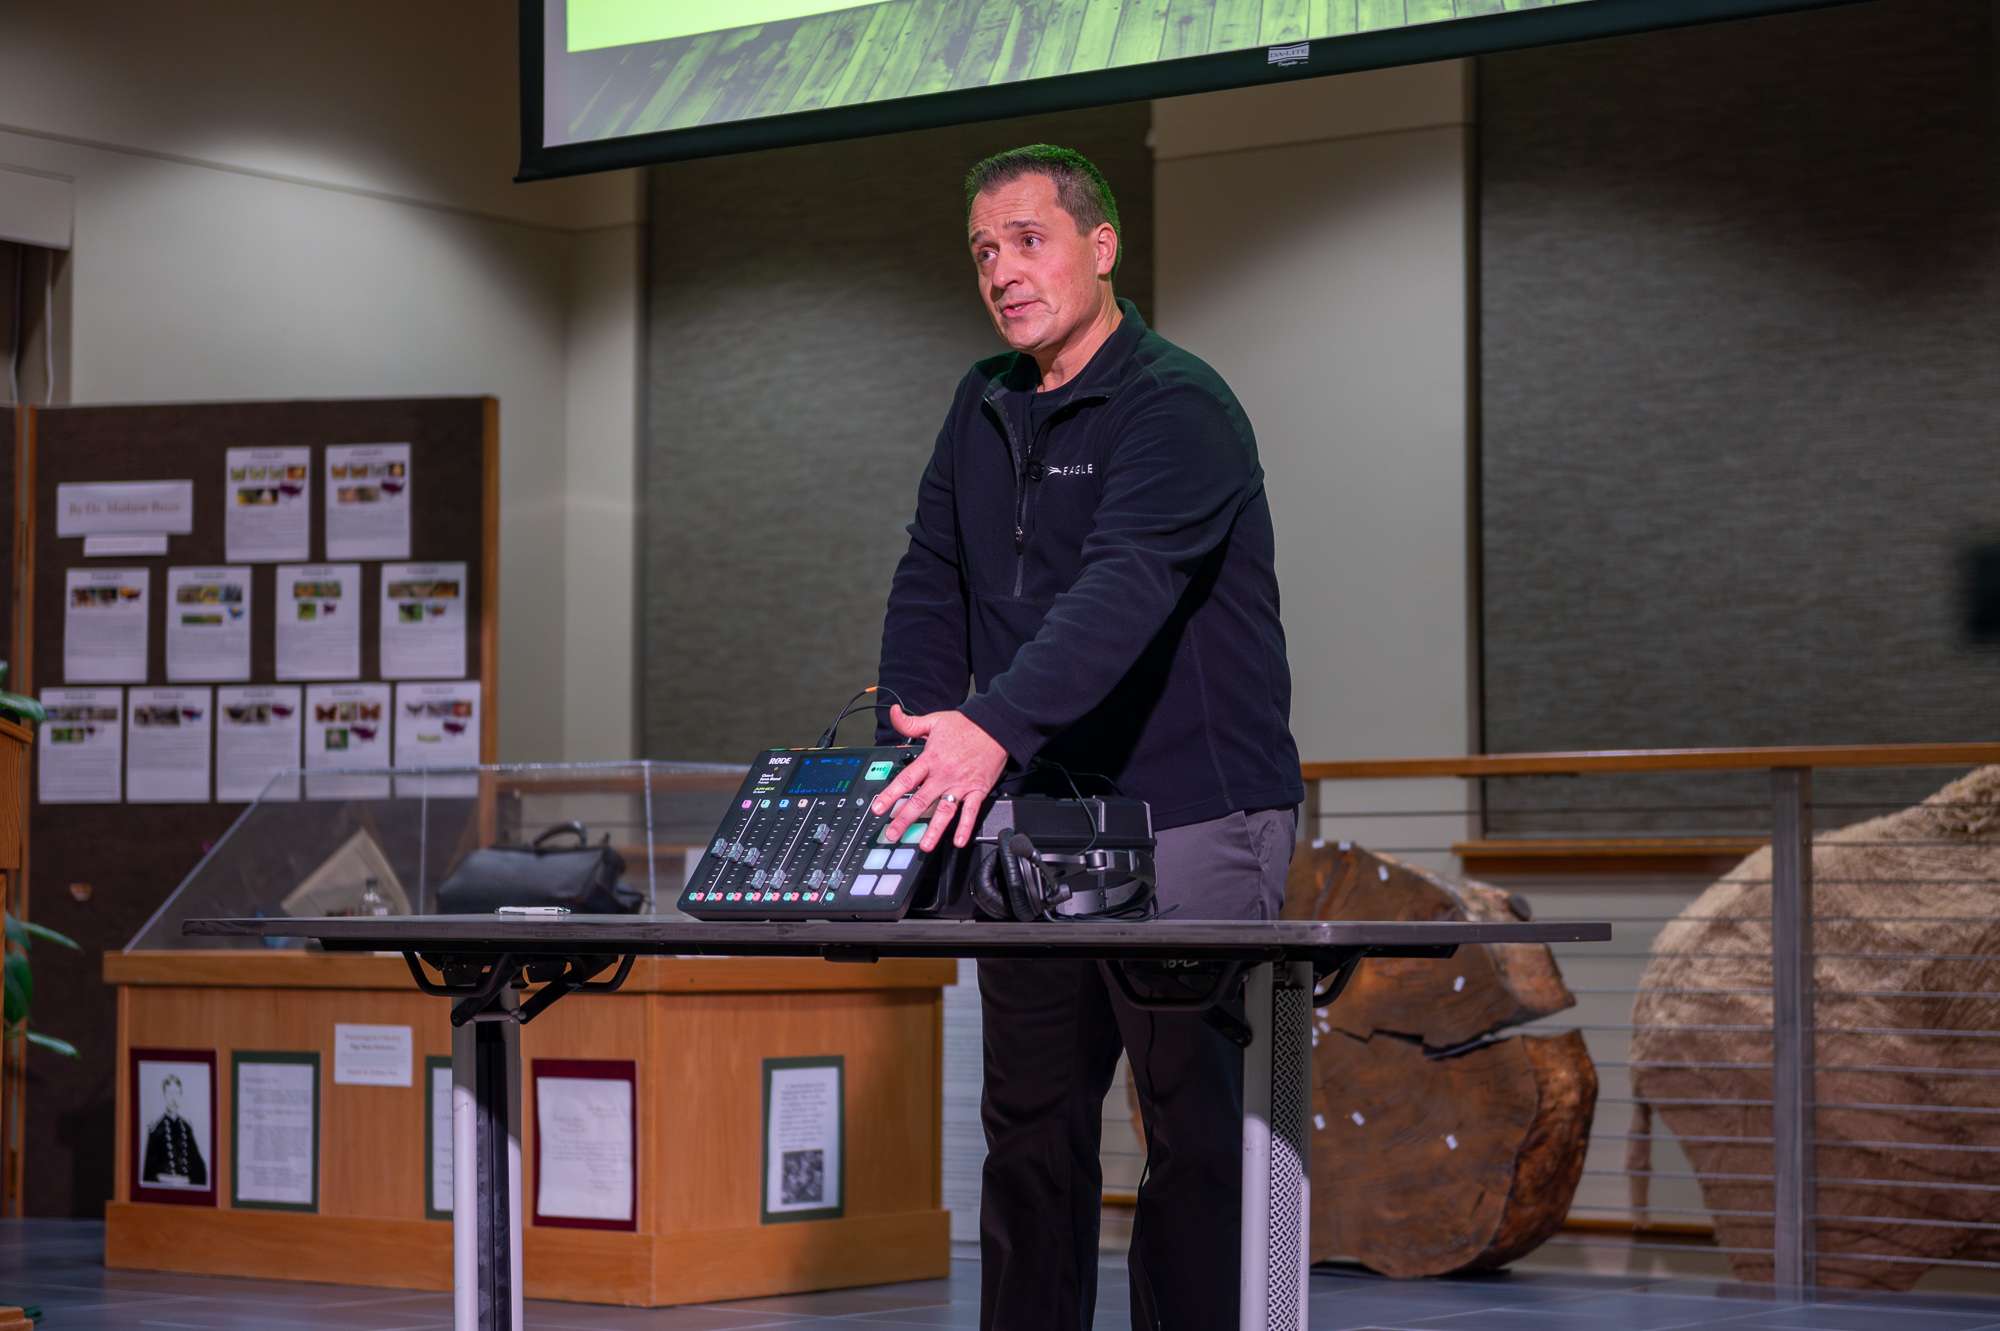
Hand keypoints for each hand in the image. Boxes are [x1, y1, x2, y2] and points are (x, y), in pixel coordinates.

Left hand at [871, 704, 1007, 851]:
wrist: (996, 726)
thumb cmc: (966, 724)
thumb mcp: (934, 720)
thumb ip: (910, 723)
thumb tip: (893, 712)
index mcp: (930, 759)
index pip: (905, 780)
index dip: (890, 795)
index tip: (877, 809)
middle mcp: (944, 775)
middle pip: (920, 801)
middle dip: (904, 820)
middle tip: (892, 835)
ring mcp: (961, 785)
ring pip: (944, 811)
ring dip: (934, 830)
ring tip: (924, 846)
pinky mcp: (978, 790)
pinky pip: (971, 812)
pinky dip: (965, 827)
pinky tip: (958, 841)